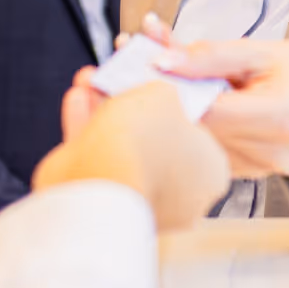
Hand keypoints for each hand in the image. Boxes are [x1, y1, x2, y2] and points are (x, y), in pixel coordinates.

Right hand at [32, 80, 228, 231]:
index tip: (158, 87)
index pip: (199, 134)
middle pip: (157, 139)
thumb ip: (165, 91)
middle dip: (134, 106)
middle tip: (122, 81)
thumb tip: (160, 95)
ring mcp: (143, 203)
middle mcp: (181, 197)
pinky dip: (86, 129)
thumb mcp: (163, 95)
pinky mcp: (107, 206)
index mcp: (211, 174)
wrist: (100, 186)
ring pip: (125, 149)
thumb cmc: (144, 145)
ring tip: (93, 83)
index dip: (177, 105)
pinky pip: (98, 160)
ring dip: (105, 113)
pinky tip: (78, 102)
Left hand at [140, 16, 288, 177]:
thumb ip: (208, 55)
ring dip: (168, 112)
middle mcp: (267, 151)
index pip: (206, 108)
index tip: (139, 63)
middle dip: (160, 95)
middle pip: (194, 127)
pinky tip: (177, 107)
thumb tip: (160, 58)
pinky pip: (203, 151)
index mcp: (277, 116)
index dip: (169, 86)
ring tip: (152, 82)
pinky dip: (186, 127)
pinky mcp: (243, 175)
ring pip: (193, 141)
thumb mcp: (257, 51)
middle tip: (130, 66)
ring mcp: (255, 169)